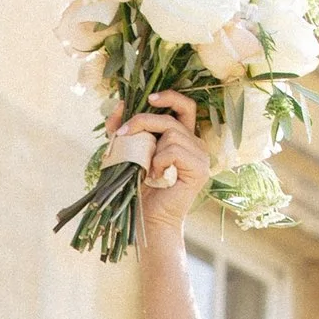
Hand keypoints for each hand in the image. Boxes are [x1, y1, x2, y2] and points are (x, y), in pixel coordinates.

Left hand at [114, 87, 211, 234]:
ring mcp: (201, 156)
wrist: (149, 220)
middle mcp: (196, 144)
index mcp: (183, 137)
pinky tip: (156, 177)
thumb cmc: (140, 189)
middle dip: (144, 120)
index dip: (170, 97)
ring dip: (151, 150)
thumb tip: (117, 105)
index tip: (150, 98)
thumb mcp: (128, 153)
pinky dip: (158, 162)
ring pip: (172, 134)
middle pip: (172, 118)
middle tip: (123, 133)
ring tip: (146, 169)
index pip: (185, 106)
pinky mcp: (200, 169)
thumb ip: (123, 130)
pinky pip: (174, 151)